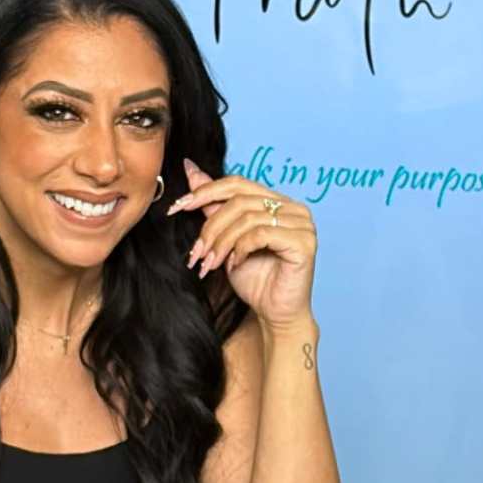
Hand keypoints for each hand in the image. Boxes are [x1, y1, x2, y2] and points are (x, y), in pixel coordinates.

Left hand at [172, 160, 318, 325]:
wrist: (274, 313)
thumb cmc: (255, 279)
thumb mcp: (226, 238)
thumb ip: (214, 205)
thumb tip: (191, 168)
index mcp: (278, 201)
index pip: (238, 183)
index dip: (205, 191)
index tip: (178, 206)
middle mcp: (293, 207)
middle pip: (239, 201)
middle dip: (211, 227)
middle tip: (197, 252)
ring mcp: (302, 223)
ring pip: (247, 218)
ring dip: (221, 242)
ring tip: (211, 263)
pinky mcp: (304, 242)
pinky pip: (261, 234)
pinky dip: (240, 249)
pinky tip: (234, 264)